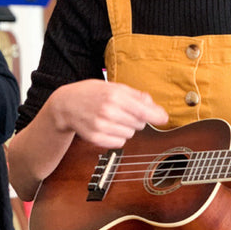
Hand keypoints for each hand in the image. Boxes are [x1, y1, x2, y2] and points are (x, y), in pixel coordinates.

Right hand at [49, 79, 168, 148]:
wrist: (66, 104)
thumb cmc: (93, 93)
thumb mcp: (114, 87)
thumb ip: (137, 96)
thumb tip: (156, 108)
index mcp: (114, 95)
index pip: (142, 110)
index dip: (156, 115)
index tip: (164, 118)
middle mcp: (108, 111)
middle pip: (139, 123)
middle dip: (137, 118)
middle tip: (124, 111)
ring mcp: (100, 126)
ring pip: (130, 134)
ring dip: (127, 128)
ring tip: (114, 118)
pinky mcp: (95, 138)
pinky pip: (119, 143)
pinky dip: (117, 137)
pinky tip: (108, 127)